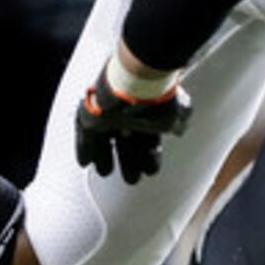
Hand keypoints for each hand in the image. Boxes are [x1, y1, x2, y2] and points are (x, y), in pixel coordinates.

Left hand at [74, 63, 190, 183]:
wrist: (132, 85)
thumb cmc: (156, 99)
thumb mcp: (177, 113)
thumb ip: (180, 121)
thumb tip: (179, 129)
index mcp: (148, 111)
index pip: (148, 138)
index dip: (149, 156)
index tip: (151, 171)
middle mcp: (127, 112)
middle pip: (126, 141)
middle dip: (128, 161)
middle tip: (131, 179)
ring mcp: (107, 112)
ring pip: (104, 139)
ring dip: (104, 157)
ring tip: (105, 173)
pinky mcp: (89, 113)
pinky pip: (84, 135)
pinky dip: (85, 149)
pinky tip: (85, 162)